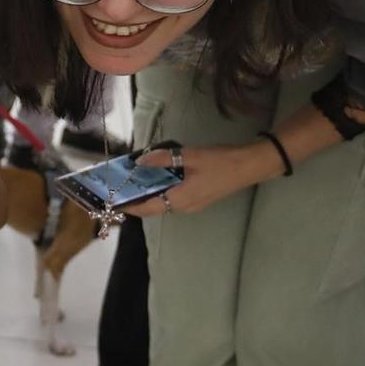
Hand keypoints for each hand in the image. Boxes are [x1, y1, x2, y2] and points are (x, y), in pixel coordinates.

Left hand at [121, 142, 280, 218]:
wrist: (251, 165)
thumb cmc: (221, 162)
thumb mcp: (189, 156)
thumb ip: (163, 159)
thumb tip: (140, 162)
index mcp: (179, 200)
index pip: (147, 209)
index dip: (129, 206)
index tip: (113, 202)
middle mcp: (184, 207)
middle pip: (154, 206)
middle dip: (137, 199)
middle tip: (122, 186)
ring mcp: (193, 204)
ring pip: (164, 201)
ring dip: (150, 193)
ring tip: (135, 179)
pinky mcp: (199, 198)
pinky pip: (174, 196)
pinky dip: (163, 189)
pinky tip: (159, 175)